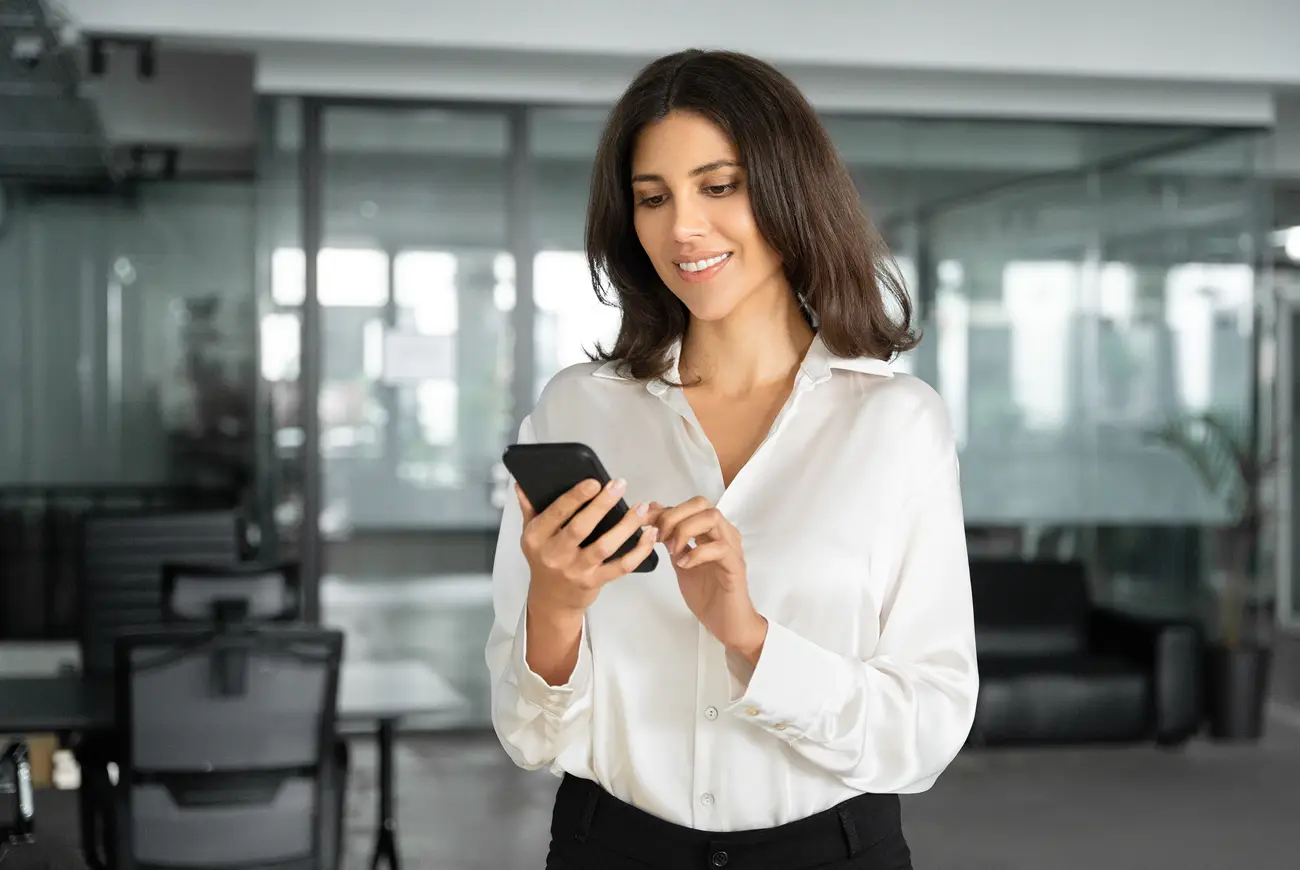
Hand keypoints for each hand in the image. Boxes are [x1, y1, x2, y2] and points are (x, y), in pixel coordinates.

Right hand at [517, 478, 657, 620]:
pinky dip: (638, 551)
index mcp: (537, 538)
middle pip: (580, 527)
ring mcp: (575, 570)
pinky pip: (620, 566)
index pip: (556, 513)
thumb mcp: (530, 535)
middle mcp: (554, 555)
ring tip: (640, 508)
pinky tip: (649, 535)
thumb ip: (530, 508)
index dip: (576, 497)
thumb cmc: (544, 559)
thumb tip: (523, 483)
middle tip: (619, 485)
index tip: (594, 482)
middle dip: (602, 505)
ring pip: (604, 547)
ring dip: (626, 526)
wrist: (551, 599)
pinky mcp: (594, 582)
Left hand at [649, 497, 766, 662]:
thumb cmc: (708, 594)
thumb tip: (655, 516)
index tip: (644, 521)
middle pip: (701, 504)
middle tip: (659, 537)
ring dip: (685, 530)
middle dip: (674, 516)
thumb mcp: (680, 561)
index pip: (689, 506)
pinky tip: (684, 564)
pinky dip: (697, 553)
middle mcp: (724, 534)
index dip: (664, 510)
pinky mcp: (735, 566)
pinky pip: (719, 548)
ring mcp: (732, 548)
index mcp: (711, 532)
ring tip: (672, 550)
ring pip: (712, 518)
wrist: (727, 624)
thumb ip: (671, 540)